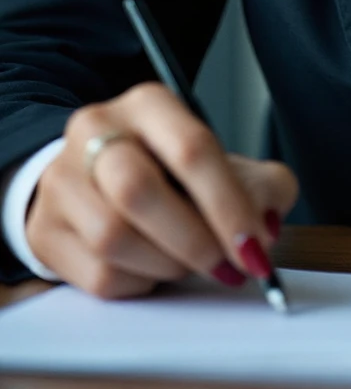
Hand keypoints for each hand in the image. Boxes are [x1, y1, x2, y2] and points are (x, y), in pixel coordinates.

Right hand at [25, 84, 298, 299]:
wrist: (94, 178)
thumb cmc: (168, 171)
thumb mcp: (220, 163)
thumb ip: (260, 185)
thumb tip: (266, 224)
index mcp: (148, 104)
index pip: (191, 148)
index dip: (227, 204)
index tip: (254, 247)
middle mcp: (96, 130)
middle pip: (139, 190)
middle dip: (194, 240)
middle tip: (226, 266)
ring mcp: (63, 179)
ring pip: (113, 238)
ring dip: (166, 265)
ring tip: (188, 264)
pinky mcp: (46, 230)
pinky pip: (97, 275)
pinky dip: (138, 284)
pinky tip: (151, 270)